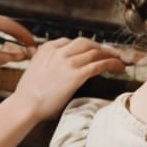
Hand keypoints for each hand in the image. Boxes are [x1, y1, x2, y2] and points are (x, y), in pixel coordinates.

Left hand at [0, 12, 35, 65]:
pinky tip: (7, 44)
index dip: (27, 38)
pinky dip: (4, 35)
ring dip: (14, 36)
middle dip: (23, 36)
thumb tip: (16, 58)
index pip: (16, 28)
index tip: (36, 46)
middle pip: (12, 26)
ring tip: (24, 46)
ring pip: (4, 27)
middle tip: (34, 47)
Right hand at [12, 36, 127, 121]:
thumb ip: (46, 63)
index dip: (85, 47)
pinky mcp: (76, 75)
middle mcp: (59, 51)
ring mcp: (68, 62)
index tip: (92, 52)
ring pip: (95, 52)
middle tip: (110, 53)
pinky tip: (119, 68)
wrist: (25, 104)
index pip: (71, 42)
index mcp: (47, 48)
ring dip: (110, 55)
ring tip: (120, 60)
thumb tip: (56, 69)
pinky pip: (98, 65)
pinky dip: (111, 64)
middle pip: (86, 42)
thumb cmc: (28, 94)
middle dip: (100, 47)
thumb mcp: (35, 70)